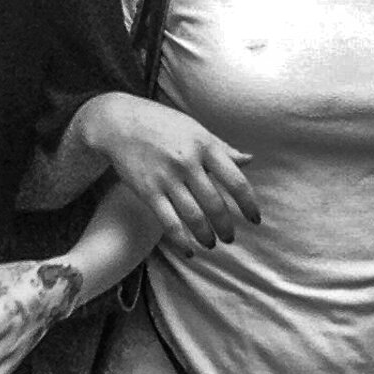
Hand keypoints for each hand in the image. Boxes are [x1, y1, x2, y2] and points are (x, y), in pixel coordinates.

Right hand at [81, 94, 256, 251]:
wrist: (119, 121)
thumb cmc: (162, 124)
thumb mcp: (196, 130)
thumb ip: (222, 148)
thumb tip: (249, 160)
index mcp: (205, 146)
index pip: (236, 181)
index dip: (248, 205)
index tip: (254, 219)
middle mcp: (188, 162)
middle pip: (216, 205)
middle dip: (226, 227)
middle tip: (230, 238)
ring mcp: (167, 178)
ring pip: (194, 217)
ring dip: (206, 236)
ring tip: (211, 244)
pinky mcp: (147, 191)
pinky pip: (169, 223)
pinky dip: (182, 241)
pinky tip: (189, 251)